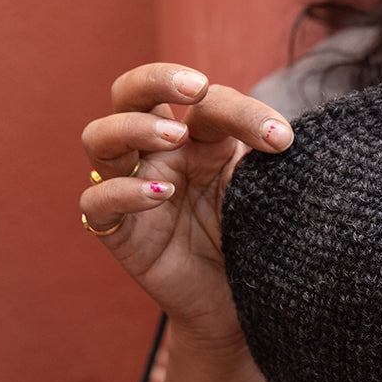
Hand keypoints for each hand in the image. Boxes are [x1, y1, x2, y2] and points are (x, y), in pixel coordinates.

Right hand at [80, 63, 293, 346]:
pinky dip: (123, 190)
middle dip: (157, 78)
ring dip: (134, 128)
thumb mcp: (264, 192)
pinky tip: (160, 191)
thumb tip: (285, 136)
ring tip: (177, 137)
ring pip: (100, 138)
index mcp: (197, 137)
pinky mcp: (118, 231)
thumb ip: (265, 162)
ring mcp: (131, 186)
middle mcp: (158, 154)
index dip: (243, 111)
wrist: (241, 303)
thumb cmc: (253, 237)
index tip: (282, 140)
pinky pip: (97, 201)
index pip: (206, 102)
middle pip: (131, 93)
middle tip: (196, 86)